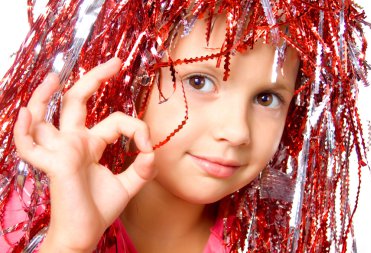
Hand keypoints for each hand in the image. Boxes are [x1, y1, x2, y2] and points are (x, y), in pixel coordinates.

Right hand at [13, 58, 154, 251]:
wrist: (85, 234)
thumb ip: (142, 168)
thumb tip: (153, 153)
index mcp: (91, 144)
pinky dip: (24, 131)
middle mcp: (74, 142)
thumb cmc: (100, 209)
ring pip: (45, 116)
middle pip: (77, 102)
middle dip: (94, 78)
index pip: (116, 120)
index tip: (149, 145)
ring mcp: (61, 151)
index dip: (137, 128)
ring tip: (54, 75)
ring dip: (44, 95)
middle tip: (114, 62)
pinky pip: (29, 147)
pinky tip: (27, 113)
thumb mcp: (128, 185)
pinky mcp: (52, 165)